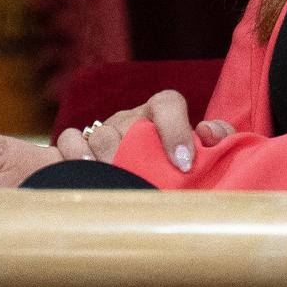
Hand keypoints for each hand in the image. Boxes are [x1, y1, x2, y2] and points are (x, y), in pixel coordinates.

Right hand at [52, 88, 236, 172]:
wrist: (149, 183)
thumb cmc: (181, 168)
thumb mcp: (206, 153)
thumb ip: (219, 139)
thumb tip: (209, 133)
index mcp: (161, 114)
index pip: (168, 102)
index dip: (176, 129)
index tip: (184, 164)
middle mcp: (131, 119)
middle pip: (127, 123)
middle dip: (132, 153)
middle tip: (138, 178)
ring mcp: (103, 131)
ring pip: (97, 133)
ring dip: (102, 159)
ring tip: (110, 179)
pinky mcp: (78, 145)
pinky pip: (67, 140)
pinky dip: (69, 156)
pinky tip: (79, 176)